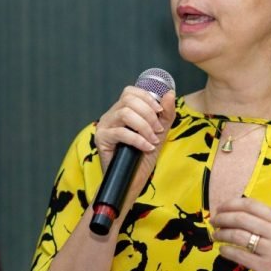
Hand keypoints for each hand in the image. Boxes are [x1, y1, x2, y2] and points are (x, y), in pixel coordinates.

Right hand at [94, 86, 175, 208]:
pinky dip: (138, 140)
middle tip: (158, 130)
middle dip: (149, 114)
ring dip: (144, 126)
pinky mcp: (101, 139)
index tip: (160, 111)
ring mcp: (104, 126)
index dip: (147, 98)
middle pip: (128, 100)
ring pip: (125, 114)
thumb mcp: (159, 132)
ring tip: (153, 139)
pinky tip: (147, 147)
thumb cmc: (143, 156)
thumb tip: (170, 93)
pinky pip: (121, 133)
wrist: (133, 179)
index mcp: (122, 110)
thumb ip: (166, 113)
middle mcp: (111, 115)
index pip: (131, 92)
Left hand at [210, 197, 270, 270]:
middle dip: (222, 218)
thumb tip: (235, 213)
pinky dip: (226, 251)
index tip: (220, 208)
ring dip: (222, 234)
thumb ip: (265, 224)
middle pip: (241, 218)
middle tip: (213, 222)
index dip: (231, 204)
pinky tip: (222, 250)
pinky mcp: (264, 267)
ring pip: (238, 236)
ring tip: (215, 236)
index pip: (251, 205)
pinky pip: (239, 255)